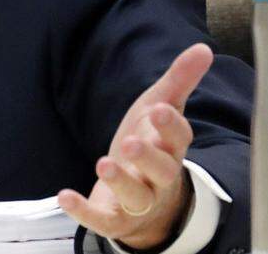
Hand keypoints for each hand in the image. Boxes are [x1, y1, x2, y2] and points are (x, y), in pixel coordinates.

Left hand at [57, 43, 211, 249]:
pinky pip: (102, 219)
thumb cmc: (153, 145)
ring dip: (120, 181)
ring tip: (103, 164)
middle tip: (130, 142)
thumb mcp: (160, 110)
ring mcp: (139, 200)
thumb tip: (202, 48)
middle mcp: (159, 177)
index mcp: (171, 148)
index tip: (158, 110)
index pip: (179, 138)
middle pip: (161, 169)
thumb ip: (178, 81)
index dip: (169, 126)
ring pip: (136, 195)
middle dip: (147, 156)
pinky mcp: (116, 218)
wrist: (149, 201)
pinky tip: (65, 196)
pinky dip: (84, 210)